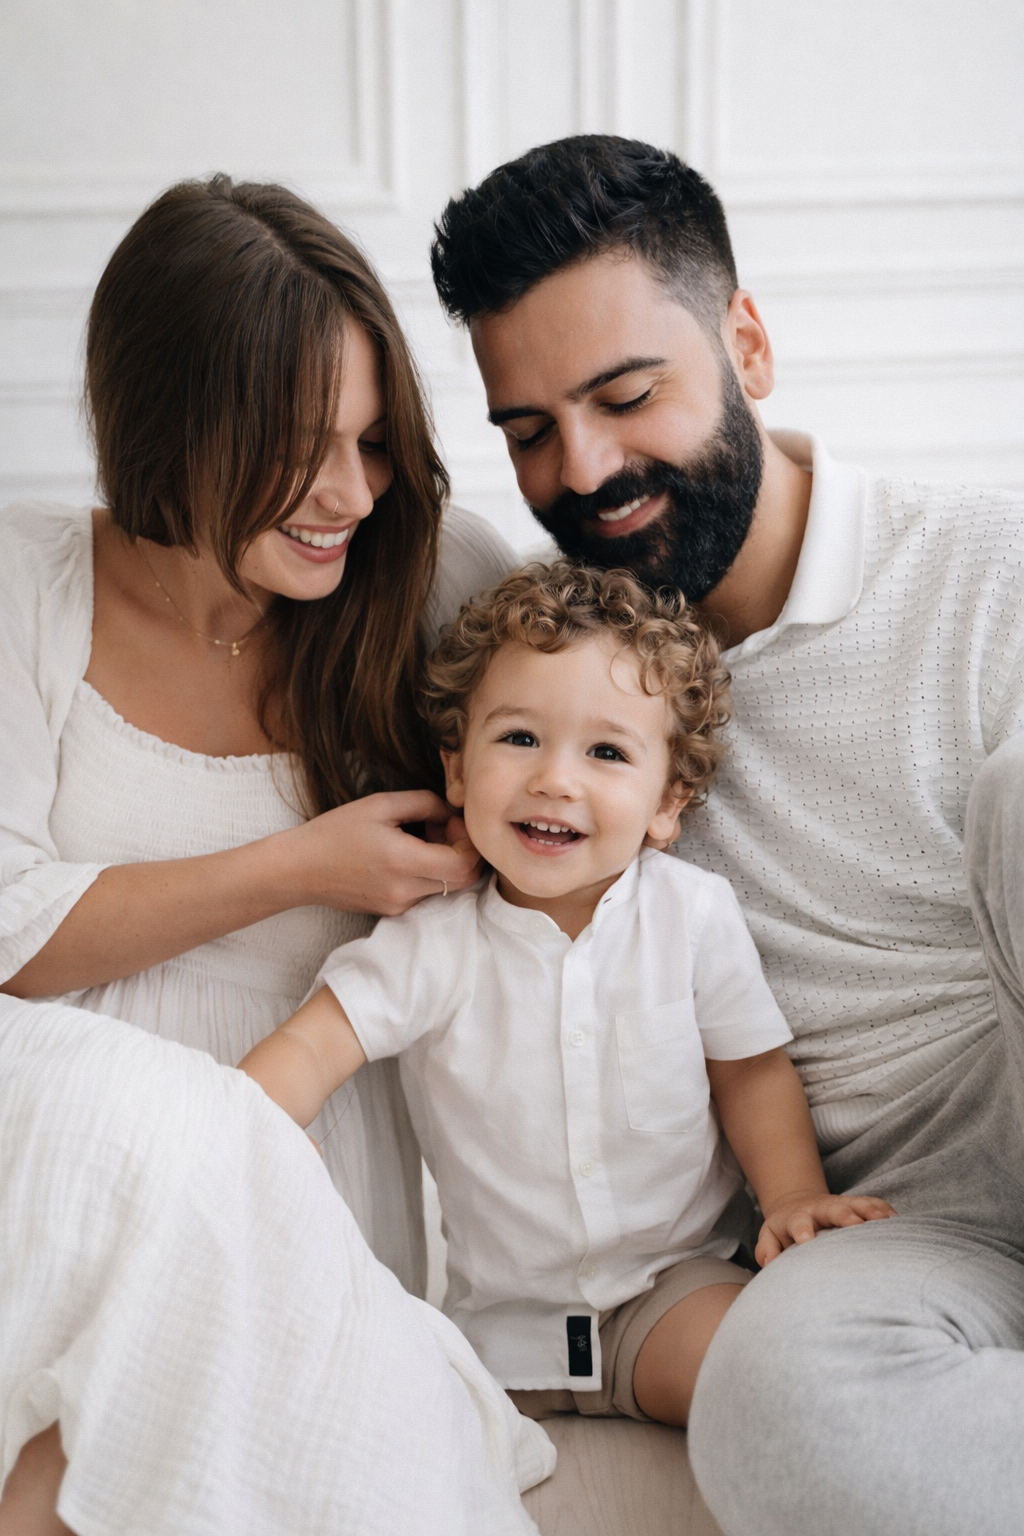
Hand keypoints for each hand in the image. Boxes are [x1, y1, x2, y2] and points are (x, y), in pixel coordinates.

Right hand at [280, 790, 482, 914]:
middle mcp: (404, 891)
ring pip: (446, 888)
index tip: (450, 822)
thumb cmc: (335, 832)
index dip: (468, 842)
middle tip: (442, 830)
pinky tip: (406, 856)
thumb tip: (451, 812)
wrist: (299, 869)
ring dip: (445, 864)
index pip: (463, 865)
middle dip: (462, 853)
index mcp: (401, 861)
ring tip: (421, 840)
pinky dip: (427, 875)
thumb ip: (424, 803)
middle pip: (462, 880)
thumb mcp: (380, 804)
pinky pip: (425, 894)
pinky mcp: (392, 912)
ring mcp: (398, 906)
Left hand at [756, 1191, 895, 1266]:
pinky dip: (884, 1211)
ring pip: (857, 1203)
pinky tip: (897, 1221)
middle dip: (843, 1214)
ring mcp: (841, 1205)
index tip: (806, 1239)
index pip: (798, 1222)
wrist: (798, 1204)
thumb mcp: (770, 1236)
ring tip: (885, 1220)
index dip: (802, 1229)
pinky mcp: (857, 1205)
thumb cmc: (784, 1229)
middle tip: (855, 1223)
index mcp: (797, 1218)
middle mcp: (821, 1209)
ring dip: (870, 1210)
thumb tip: (771, 1265)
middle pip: (833, 1208)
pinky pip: (873, 1204)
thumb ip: (767, 1250)